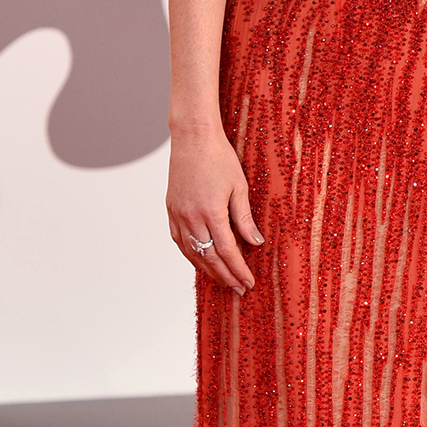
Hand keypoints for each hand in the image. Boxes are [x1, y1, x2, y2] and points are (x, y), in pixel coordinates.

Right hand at [167, 126, 261, 293]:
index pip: (226, 252)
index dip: (238, 270)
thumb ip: (245, 218)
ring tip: (223, 281)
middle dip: (225, 276)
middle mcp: (191, 218)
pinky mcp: (171, 210)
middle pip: (209, 258)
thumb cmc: (219, 157)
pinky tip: (202, 262)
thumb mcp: (239, 187)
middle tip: (238, 289)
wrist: (192, 137)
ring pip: (192, 253)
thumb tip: (256, 243)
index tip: (248, 283)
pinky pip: (181, 241)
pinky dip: (192, 255)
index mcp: (211, 212)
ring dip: (208, 270)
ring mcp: (178, 215)